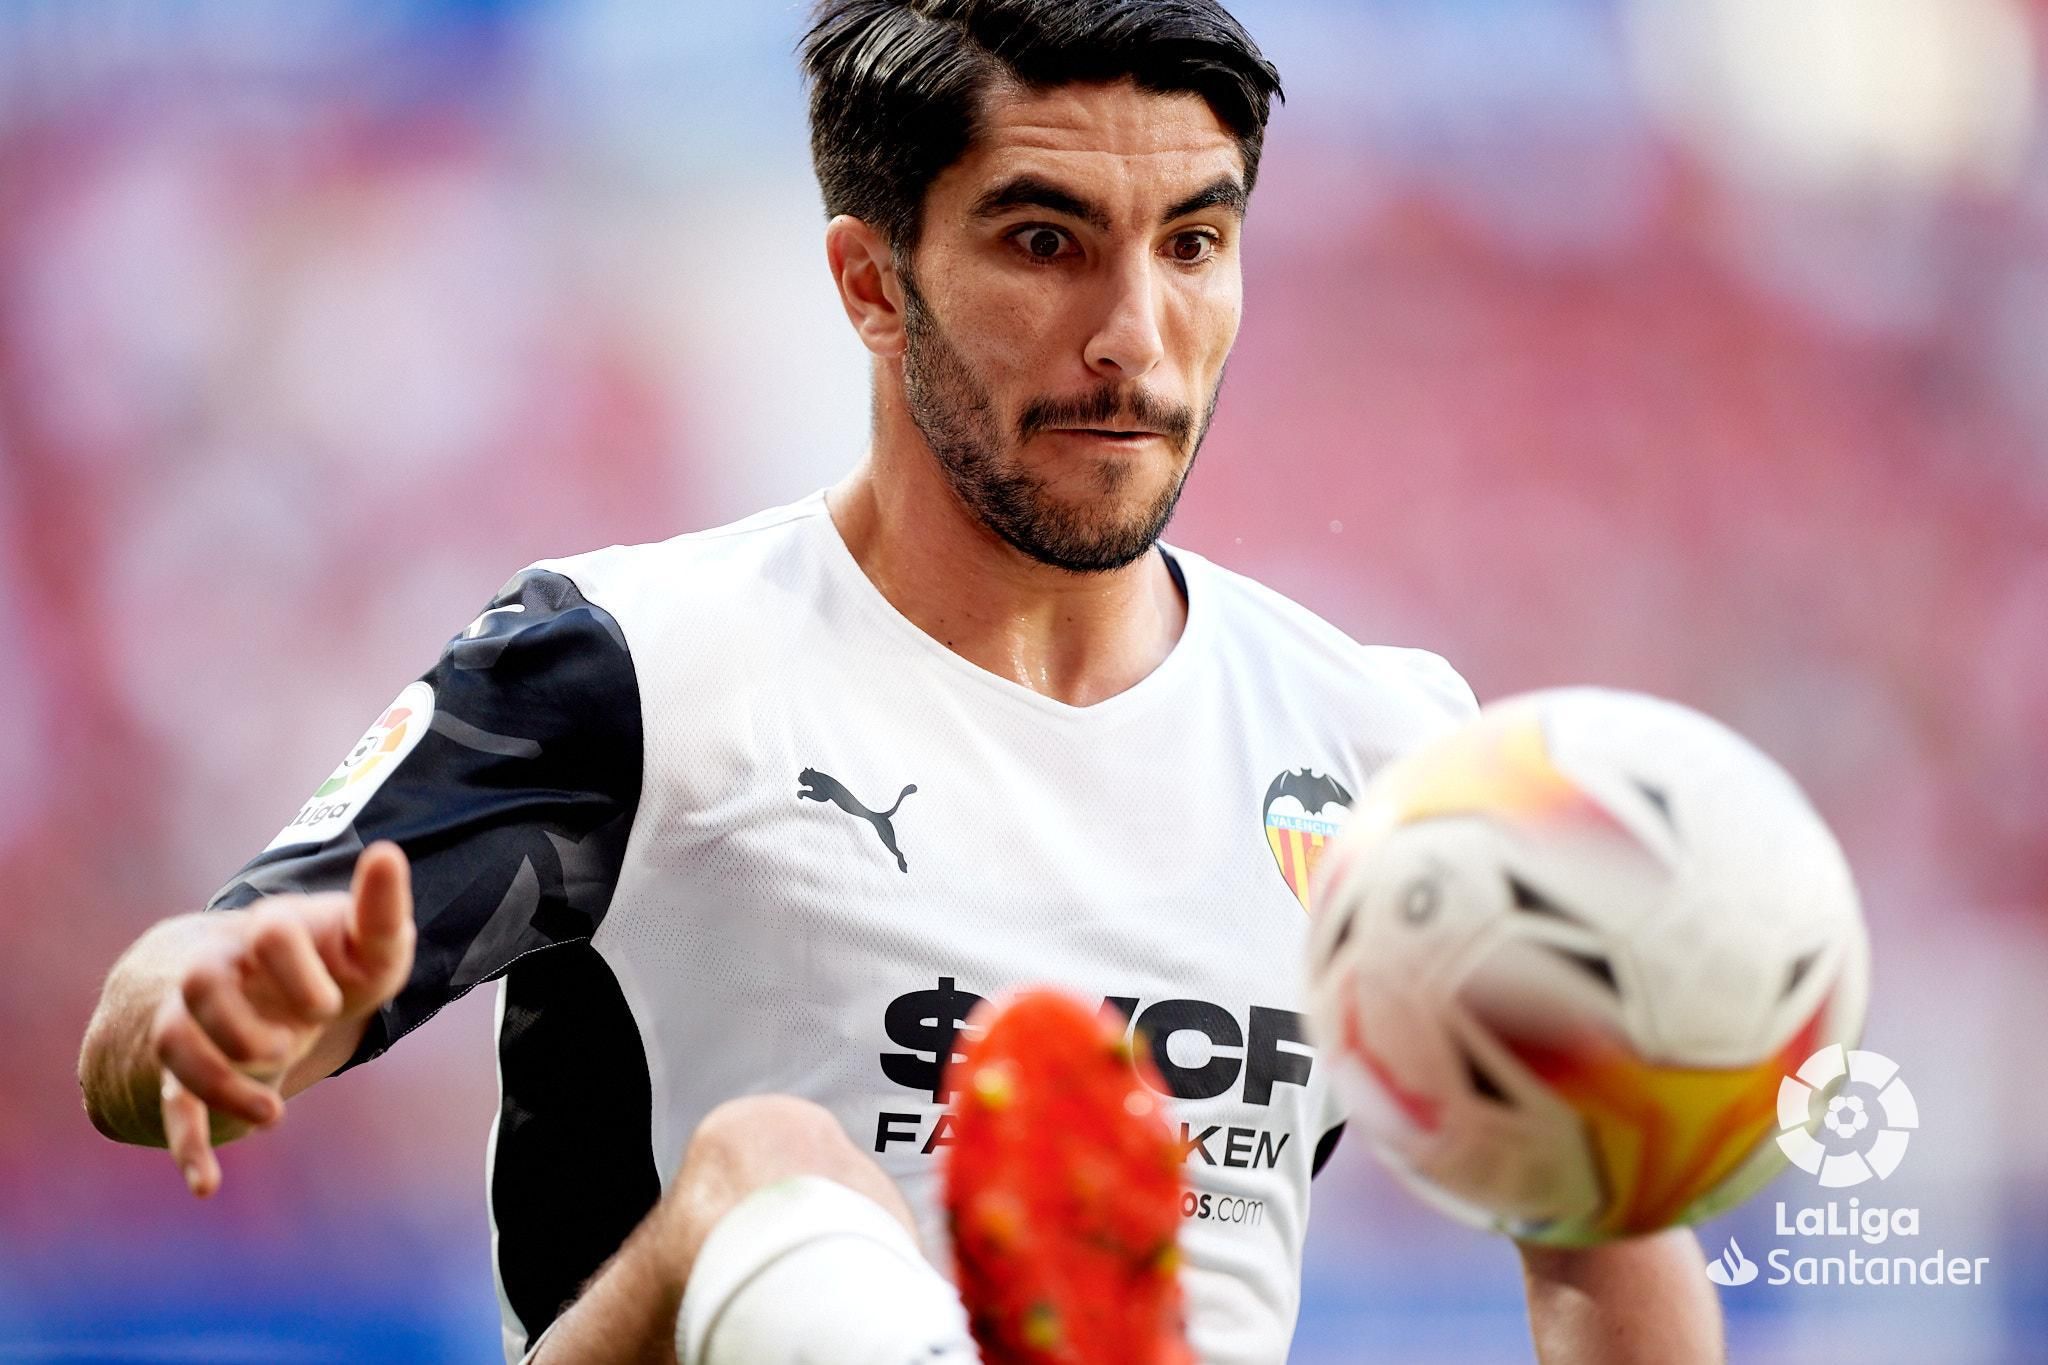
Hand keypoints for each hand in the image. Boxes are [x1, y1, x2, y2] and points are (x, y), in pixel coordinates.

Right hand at [149, 841, 414, 1196]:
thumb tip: (389, 853)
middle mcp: (217, 971)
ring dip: (220, 1083)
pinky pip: (170, 1107)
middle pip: (201, 984)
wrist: (271, 983)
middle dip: (245, 1023)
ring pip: (175, 1046)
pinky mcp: (186, 1073)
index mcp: (265, 932)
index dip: (300, 971)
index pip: (267, 934)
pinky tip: (207, 1186)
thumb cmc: (333, 960)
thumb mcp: (367, 940)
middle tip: (292, 1043)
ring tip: (273, 1115)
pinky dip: (187, 1146)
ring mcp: (195, 1022)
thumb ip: (381, 908)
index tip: (331, 1002)